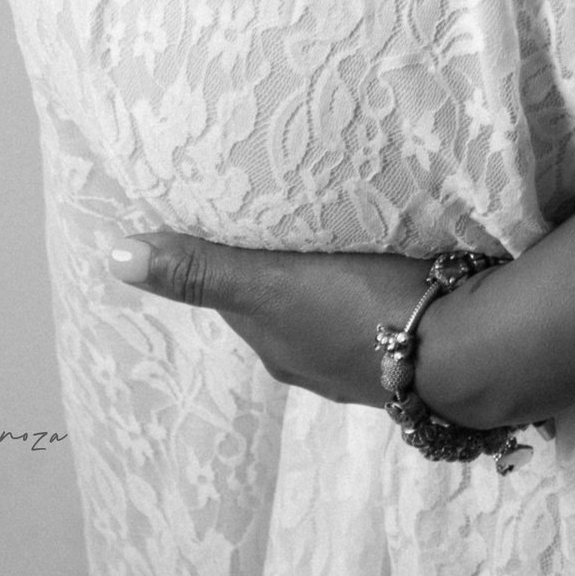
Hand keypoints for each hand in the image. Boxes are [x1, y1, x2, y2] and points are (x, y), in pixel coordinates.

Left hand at [104, 233, 441, 411]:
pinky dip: (365, 286)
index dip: (230, 256)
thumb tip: (115, 259)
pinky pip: (368, 310)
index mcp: (274, 349)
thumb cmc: (354, 310)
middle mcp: (308, 364)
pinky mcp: (407, 345)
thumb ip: (201, 270)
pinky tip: (381, 262)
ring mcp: (361, 362)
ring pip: (325, 309)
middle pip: (280, 304)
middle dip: (276, 266)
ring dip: (323, 276)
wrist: (459, 348)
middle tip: (281, 211)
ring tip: (331, 228)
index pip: (236, 297)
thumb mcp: (268, 284)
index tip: (233, 211)